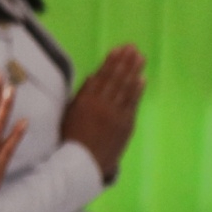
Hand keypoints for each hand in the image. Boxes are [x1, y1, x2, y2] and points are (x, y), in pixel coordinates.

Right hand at [61, 44, 143, 180]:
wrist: (83, 163)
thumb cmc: (71, 138)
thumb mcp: (69, 114)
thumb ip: (81, 95)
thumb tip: (92, 77)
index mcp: (86, 101)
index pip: (102, 76)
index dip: (111, 62)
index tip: (118, 49)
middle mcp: (102, 105)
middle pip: (116, 78)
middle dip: (125, 62)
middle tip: (133, 48)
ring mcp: (116, 114)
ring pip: (126, 88)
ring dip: (134, 71)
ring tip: (140, 58)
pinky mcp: (126, 124)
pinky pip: (132, 103)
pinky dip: (137, 90)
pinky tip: (141, 79)